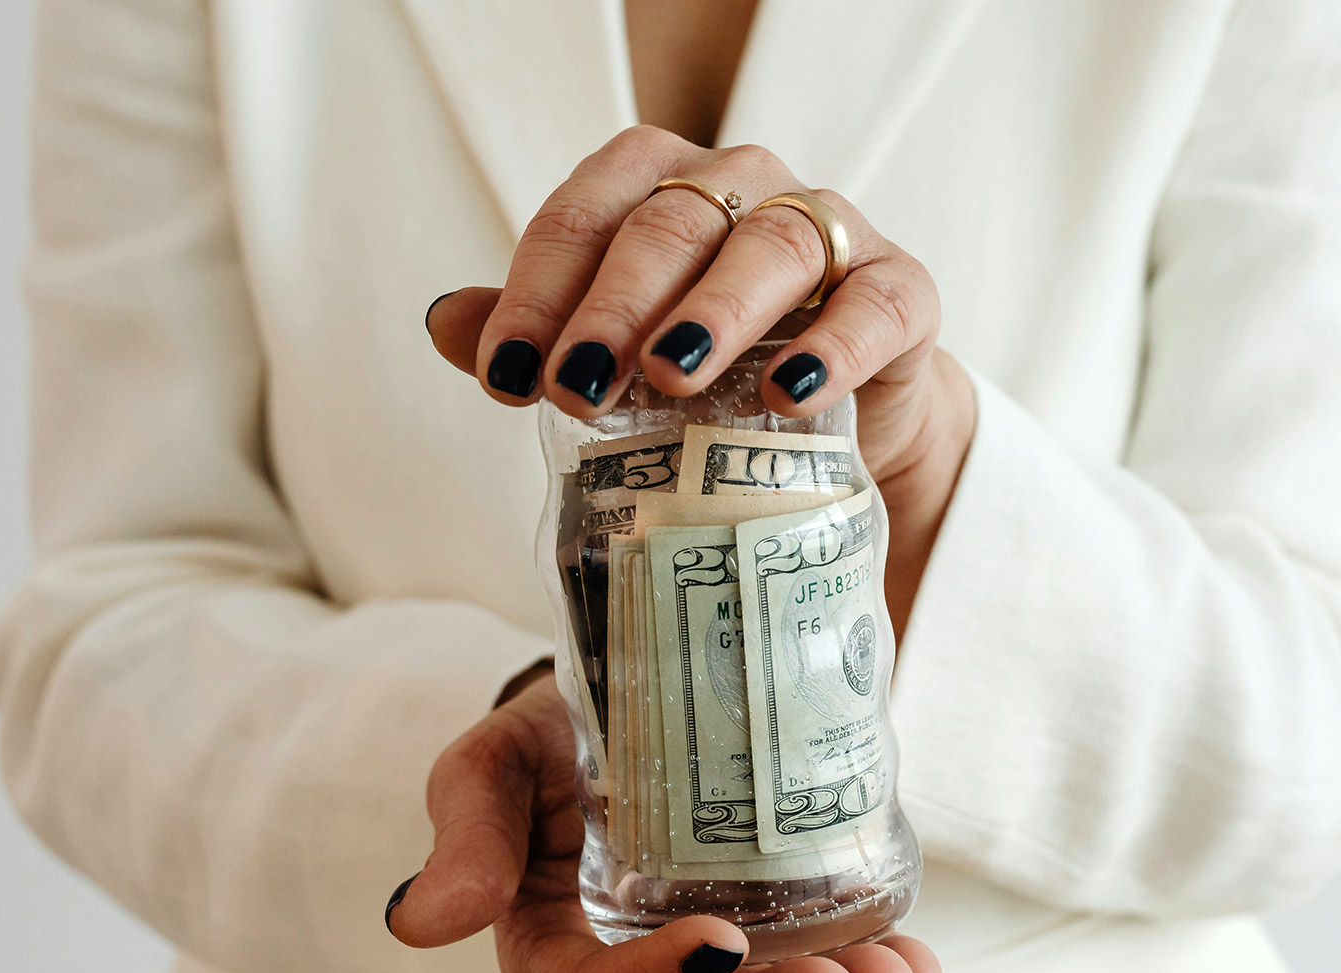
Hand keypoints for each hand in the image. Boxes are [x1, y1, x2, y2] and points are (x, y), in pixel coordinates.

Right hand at [386, 671, 940, 972]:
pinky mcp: (773, 912)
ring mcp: (712, 942)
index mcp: (554, 941)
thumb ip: (467, 834)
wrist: (614, 687)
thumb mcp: (492, 766)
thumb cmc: (540, 738)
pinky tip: (917, 963)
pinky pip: (822, 952)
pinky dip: (875, 963)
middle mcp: (638, 959)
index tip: (713, 944)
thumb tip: (416, 924)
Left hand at [426, 126, 976, 634]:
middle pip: (670, 222)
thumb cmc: (718, 374)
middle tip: (575, 385)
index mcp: (660, 186)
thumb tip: (441, 324)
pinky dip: (835, 343)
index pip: (584, 214)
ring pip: (769, 243)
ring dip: (714, 310)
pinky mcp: (899, 288)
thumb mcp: (623, 355)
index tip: (506, 378)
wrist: (841, 418)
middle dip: (613, 305)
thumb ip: (544, 332)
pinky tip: (791, 393)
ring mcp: (828, 230)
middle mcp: (743, 186)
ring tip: (668, 375)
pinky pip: (874, 302)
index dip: (537, 292)